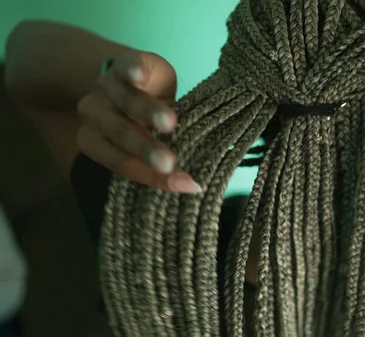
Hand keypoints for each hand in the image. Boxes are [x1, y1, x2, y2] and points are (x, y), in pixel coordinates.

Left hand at [77, 51, 200, 192]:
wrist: (130, 78)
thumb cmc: (143, 121)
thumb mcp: (149, 142)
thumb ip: (160, 165)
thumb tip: (195, 187)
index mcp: (95, 140)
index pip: (122, 162)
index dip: (151, 175)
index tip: (183, 184)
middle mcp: (94, 113)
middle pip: (120, 133)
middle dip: (146, 148)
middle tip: (169, 162)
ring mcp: (107, 86)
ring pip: (126, 100)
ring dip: (147, 112)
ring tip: (170, 123)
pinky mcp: (124, 62)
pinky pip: (126, 66)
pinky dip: (133, 71)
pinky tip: (140, 76)